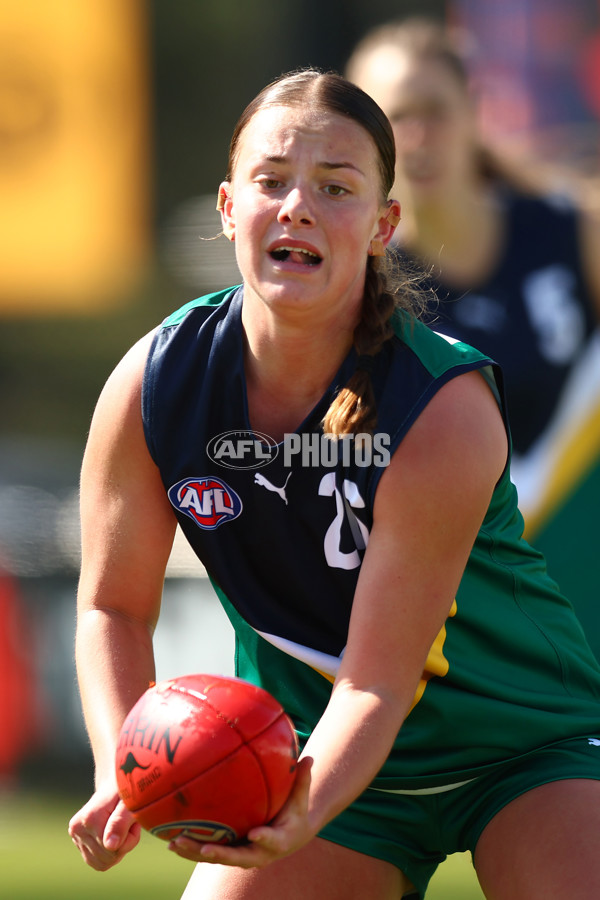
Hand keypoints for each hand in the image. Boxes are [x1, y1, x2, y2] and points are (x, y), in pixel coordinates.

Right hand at [68, 787, 140, 870]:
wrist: (114, 785)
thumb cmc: (125, 792)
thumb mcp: (129, 803)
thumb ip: (120, 822)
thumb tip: (110, 846)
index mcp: (89, 817)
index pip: (114, 848)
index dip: (130, 838)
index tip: (133, 820)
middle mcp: (77, 828)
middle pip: (108, 856)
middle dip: (125, 843)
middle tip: (129, 822)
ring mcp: (76, 836)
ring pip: (103, 862)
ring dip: (119, 849)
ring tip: (122, 828)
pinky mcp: (78, 843)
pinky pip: (98, 863)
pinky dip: (111, 854)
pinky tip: (115, 836)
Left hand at [168, 756, 313, 868]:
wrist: (289, 835)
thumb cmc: (295, 812)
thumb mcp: (301, 797)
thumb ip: (302, 779)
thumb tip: (310, 756)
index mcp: (279, 841)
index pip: (272, 841)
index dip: (264, 839)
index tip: (256, 834)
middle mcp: (258, 853)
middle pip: (237, 857)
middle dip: (220, 855)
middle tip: (205, 849)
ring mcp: (241, 854)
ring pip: (217, 857)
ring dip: (195, 853)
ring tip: (175, 844)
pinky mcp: (229, 851)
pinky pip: (208, 851)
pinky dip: (191, 847)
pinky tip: (171, 840)